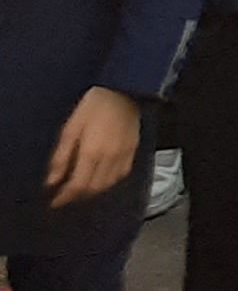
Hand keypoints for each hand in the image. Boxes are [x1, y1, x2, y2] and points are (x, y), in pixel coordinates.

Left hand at [45, 86, 137, 205]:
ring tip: (80, 188)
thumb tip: (51, 181)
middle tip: (65, 196)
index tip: (54, 201)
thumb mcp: (70, 129)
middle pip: (93, 188)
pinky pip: (122, 175)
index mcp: (91, 152)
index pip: (77, 185)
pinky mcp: (133, 150)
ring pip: (108, 184)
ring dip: (92, 191)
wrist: (123, 89)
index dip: (64, 197)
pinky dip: (109, 182)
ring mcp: (124, 155)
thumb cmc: (93, 106)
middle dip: (77, 196)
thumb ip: (61, 157)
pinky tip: (101, 178)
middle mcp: (109, 158)